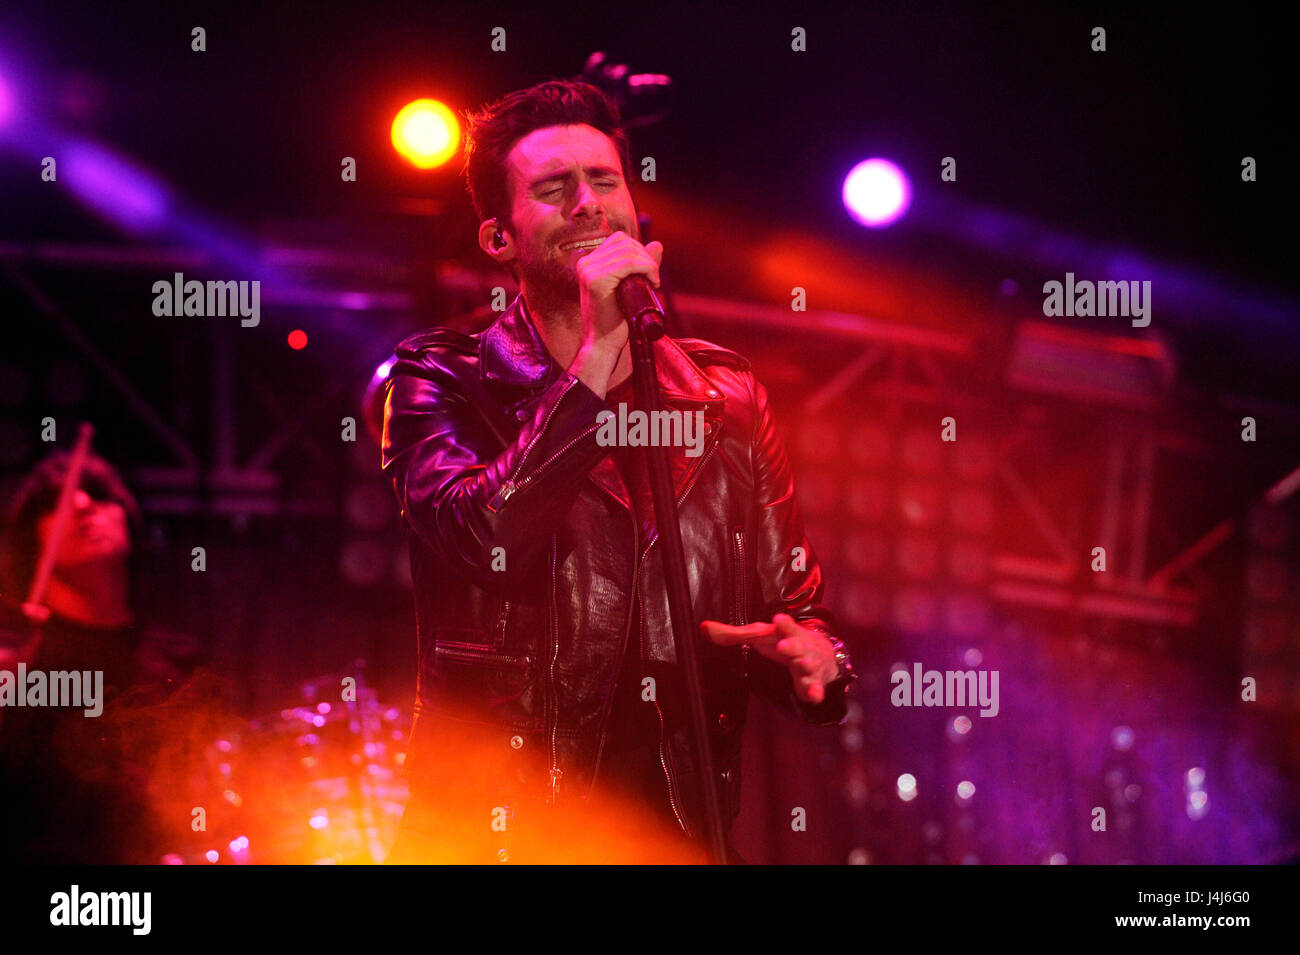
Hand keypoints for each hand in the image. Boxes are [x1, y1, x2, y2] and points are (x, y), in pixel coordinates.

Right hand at [575, 231, 662, 357]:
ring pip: (629, 251)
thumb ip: (642, 264)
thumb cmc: (616, 321)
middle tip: (654, 279)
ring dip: (649, 264)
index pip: (619, 240)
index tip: (649, 272)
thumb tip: (657, 244)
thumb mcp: (629, 287)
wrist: (602, 345)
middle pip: (625, 243)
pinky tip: (652, 283)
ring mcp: (589, 270)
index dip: (639, 251)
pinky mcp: (597, 280)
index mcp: (589, 263)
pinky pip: (628, 263)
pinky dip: (646, 269)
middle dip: (646, 257)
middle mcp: (585, 263)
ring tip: (654, 283)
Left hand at [701, 613, 839, 703]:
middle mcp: (800, 646)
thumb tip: (704, 627)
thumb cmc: (783, 640)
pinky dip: (816, 691)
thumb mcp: (760, 635)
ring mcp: (808, 663)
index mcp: (785, 632)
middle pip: (797, 644)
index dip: (782, 624)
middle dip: (791, 645)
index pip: (783, 626)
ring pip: (808, 664)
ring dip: (805, 665)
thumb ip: (732, 634)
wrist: (820, 652)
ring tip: (801, 666)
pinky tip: (813, 696)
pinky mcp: (813, 681)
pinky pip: (815, 687)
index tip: (778, 619)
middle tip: (784, 646)